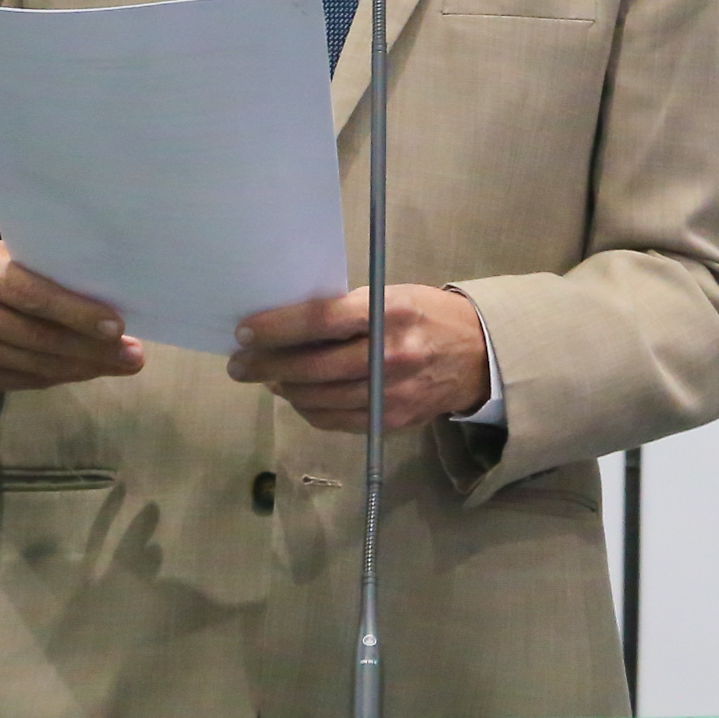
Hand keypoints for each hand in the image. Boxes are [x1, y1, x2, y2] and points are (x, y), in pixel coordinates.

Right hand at [0, 242, 144, 393]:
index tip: (117, 325)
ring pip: (29, 365)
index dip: (74, 312)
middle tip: (134, 355)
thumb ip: (31, 264)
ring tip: (120, 365)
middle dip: (91, 350)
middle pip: (35, 336)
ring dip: (80, 369)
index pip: (30, 293)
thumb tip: (99, 280)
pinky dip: (54, 378)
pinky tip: (83, 371)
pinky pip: (15, 381)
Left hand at [228, 284, 491, 432]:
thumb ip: (348, 310)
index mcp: (389, 312)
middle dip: (267, 366)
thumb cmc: (427, 316)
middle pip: (313, 366)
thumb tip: (288, 326)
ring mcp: (391, 394)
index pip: (320, 320)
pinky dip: (308, 409)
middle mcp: (391, 355)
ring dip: (284, 389)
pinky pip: (334, 420)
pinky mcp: (391, 421)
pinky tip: (297, 396)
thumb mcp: (394, 296)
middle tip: (240, 364)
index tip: (244, 332)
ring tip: (267, 379)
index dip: (277, 328)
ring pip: (318, 398)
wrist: (479, 356)